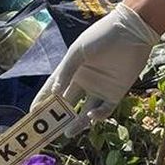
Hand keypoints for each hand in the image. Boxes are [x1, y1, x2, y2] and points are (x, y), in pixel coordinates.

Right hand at [32, 0, 164, 134]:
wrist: (130, 32)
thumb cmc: (101, 37)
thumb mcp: (79, 52)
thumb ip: (66, 72)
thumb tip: (55, 93)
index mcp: (71, 71)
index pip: (52, 90)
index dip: (42, 101)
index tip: (33, 113)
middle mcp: (83, 82)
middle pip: (67, 104)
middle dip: (58, 117)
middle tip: (49, 130)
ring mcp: (99, 89)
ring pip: (84, 113)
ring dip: (76, 123)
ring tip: (68, 133)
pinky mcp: (115, 94)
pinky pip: (104, 110)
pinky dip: (97, 116)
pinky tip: (91, 116)